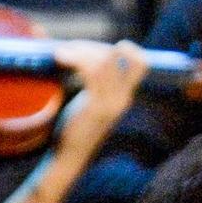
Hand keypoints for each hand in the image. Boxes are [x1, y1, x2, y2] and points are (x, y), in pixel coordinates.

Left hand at [50, 39, 149, 153]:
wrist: (71, 156)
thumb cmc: (78, 127)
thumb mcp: (93, 103)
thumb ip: (97, 84)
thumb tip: (83, 55)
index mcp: (125, 95)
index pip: (141, 63)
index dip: (125, 48)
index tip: (98, 48)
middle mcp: (123, 97)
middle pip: (121, 56)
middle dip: (94, 46)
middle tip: (70, 48)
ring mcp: (111, 102)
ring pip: (103, 61)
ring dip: (81, 50)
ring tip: (60, 53)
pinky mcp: (95, 107)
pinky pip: (90, 72)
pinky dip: (74, 59)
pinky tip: (60, 58)